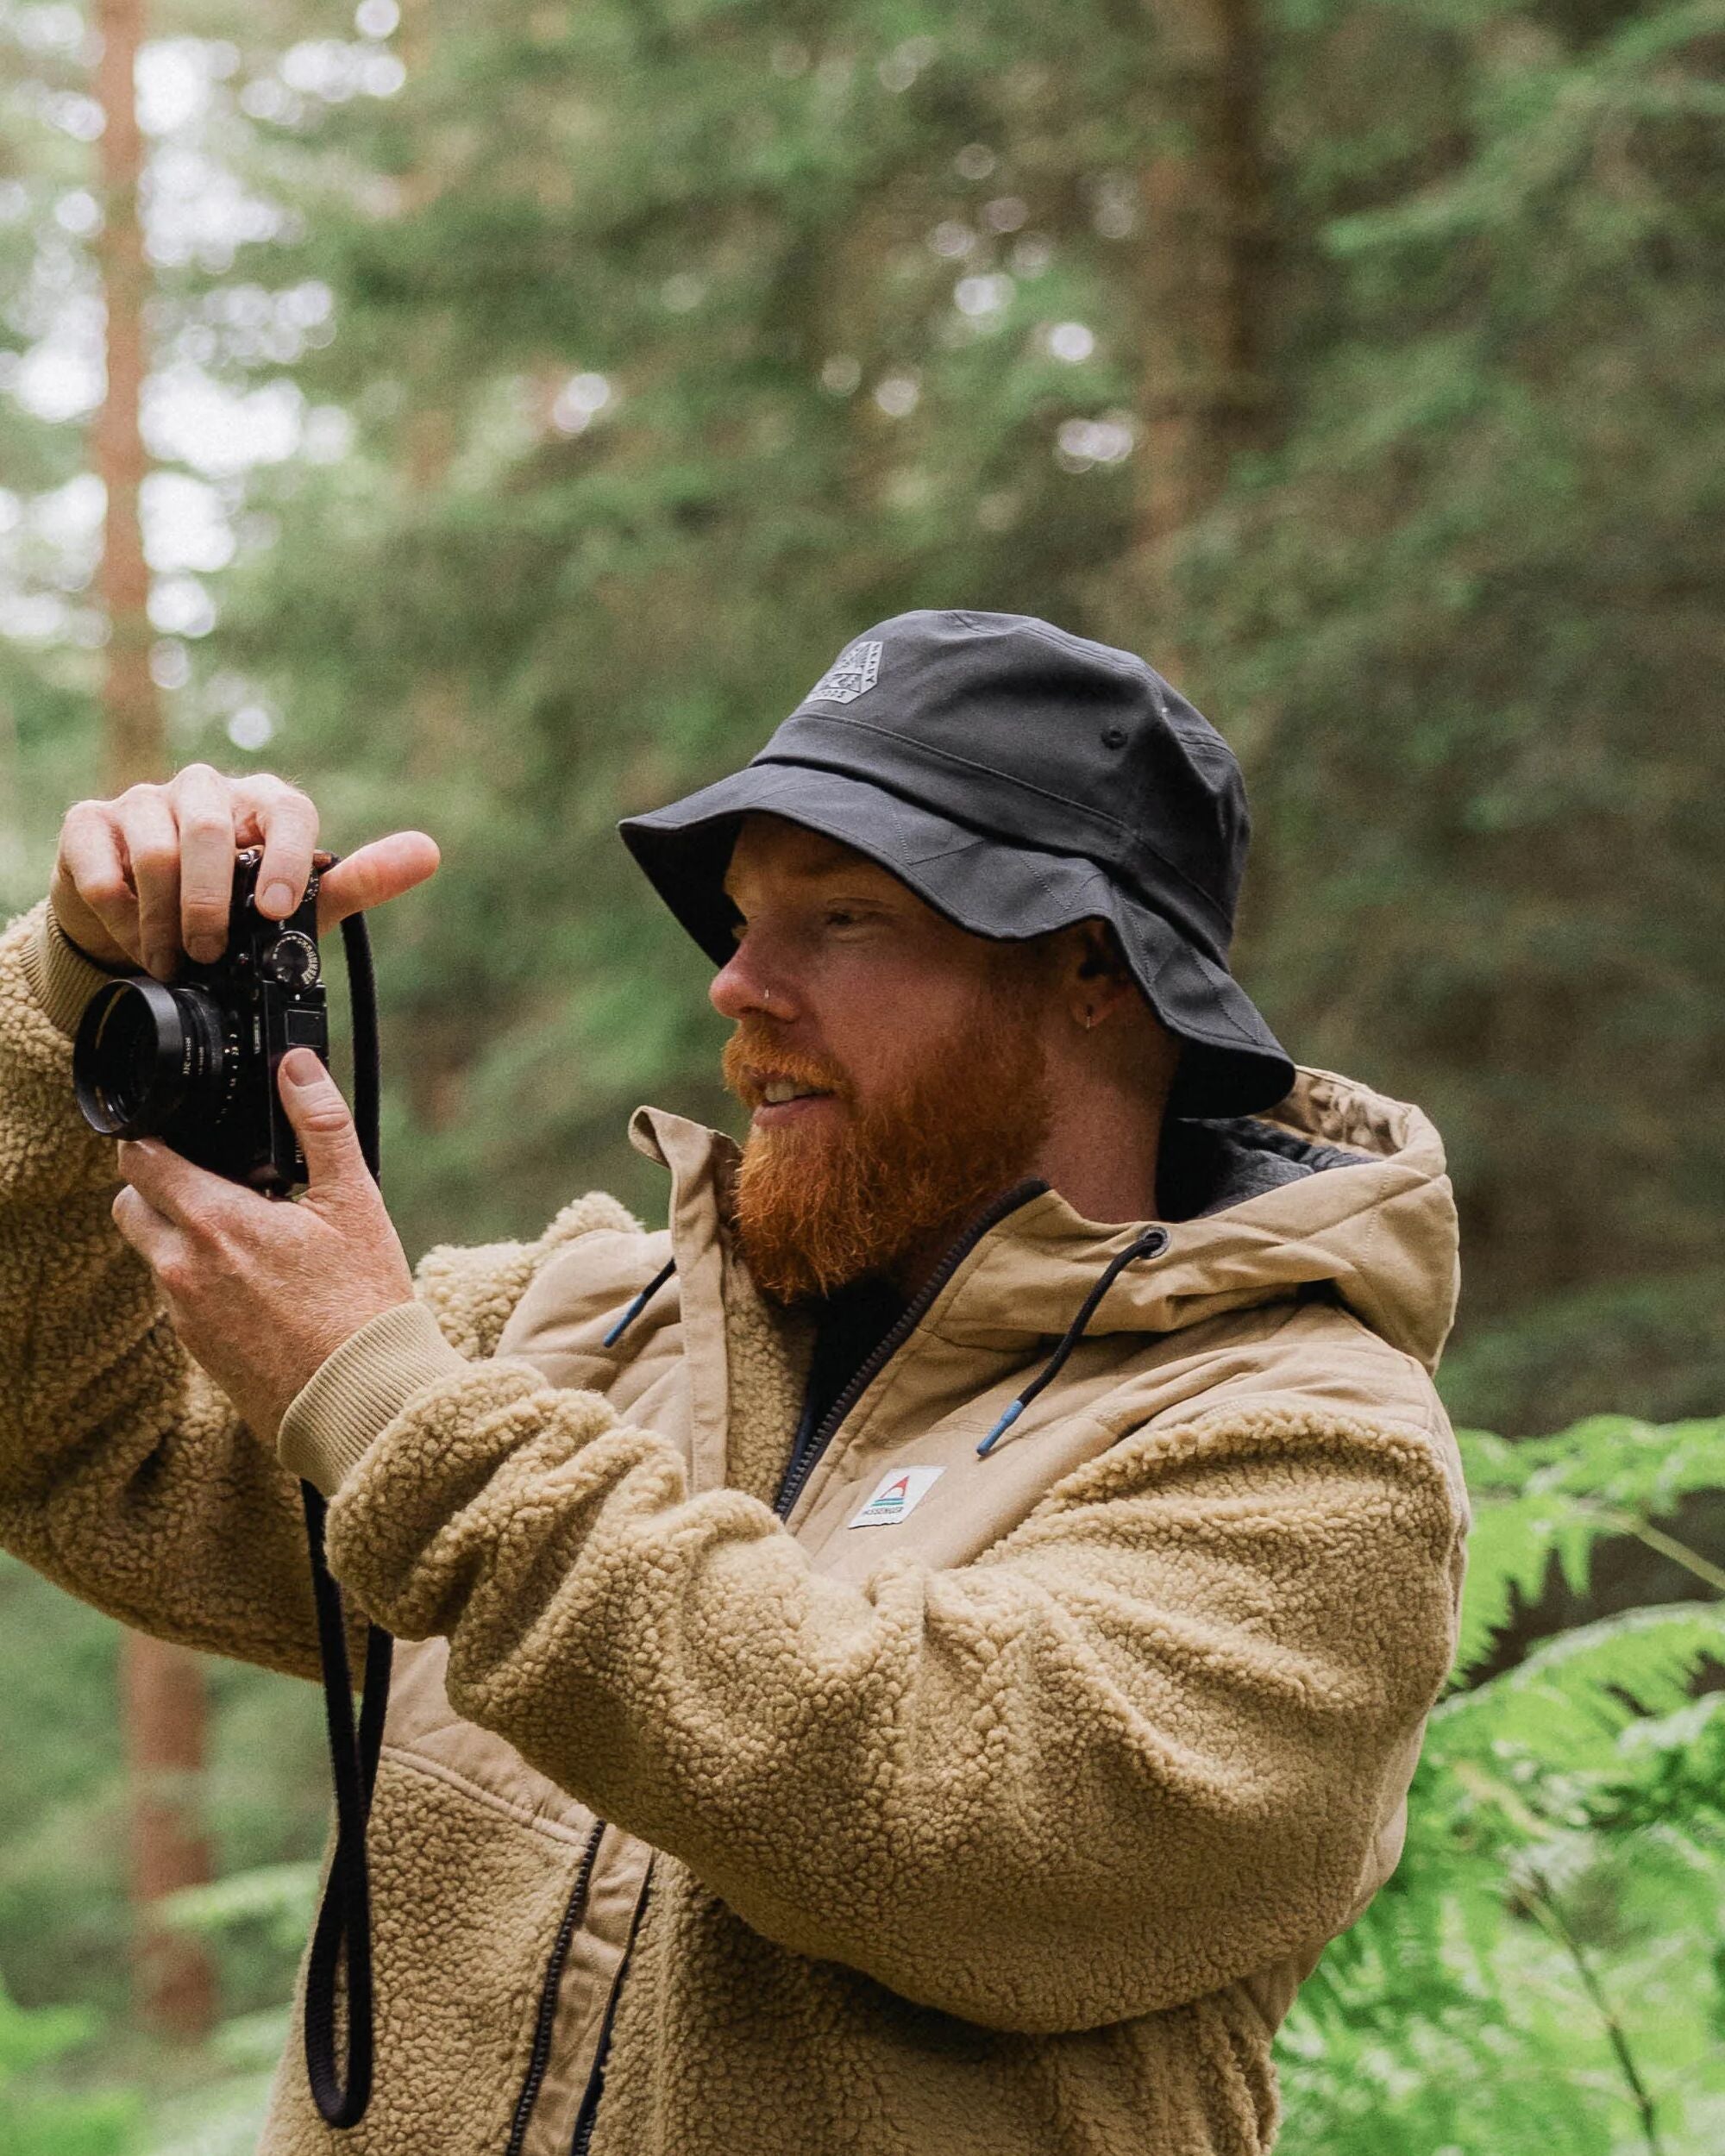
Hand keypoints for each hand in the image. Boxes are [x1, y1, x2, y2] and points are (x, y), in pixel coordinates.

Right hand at [50, 762, 439, 980]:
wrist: (142, 926)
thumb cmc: (233, 914)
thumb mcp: (297, 909)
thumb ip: (358, 882)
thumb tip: (429, 852)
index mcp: (263, 804)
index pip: (286, 808)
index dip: (281, 858)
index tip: (272, 910)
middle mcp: (205, 790)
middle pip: (210, 830)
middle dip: (211, 905)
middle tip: (211, 956)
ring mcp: (144, 800)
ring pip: (155, 849)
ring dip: (164, 919)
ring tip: (172, 961)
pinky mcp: (89, 822)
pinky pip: (100, 866)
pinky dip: (119, 913)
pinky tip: (132, 936)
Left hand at [112, 1049, 416, 1443]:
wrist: (359, 1398)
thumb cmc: (363, 1302)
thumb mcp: (355, 1201)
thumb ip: (319, 1124)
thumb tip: (295, 1064)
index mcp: (216, 1221)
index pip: (139, 1159)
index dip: (154, 1137)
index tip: (185, 1134)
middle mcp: (182, 1268)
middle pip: (130, 1204)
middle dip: (159, 1185)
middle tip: (216, 1181)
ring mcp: (183, 1313)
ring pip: (154, 1252)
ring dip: (183, 1234)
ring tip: (249, 1235)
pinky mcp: (196, 1350)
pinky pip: (178, 1297)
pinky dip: (202, 1279)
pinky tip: (258, 1285)